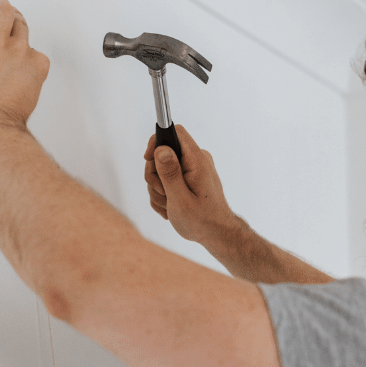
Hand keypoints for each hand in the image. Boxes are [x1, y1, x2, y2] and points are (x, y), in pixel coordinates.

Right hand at [144, 125, 235, 244]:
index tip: (148, 160)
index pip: (174, 132)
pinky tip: (170, 208)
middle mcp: (196, 160)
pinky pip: (166, 180)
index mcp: (196, 160)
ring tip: (169, 206)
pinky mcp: (188, 178)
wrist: (217, 234)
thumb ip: (170, 173)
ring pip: (161, 170)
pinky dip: (164, 195)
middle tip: (164, 195)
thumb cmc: (202, 220)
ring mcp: (192, 169)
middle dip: (155, 176)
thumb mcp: (180, 199)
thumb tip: (161, 149)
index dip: (157, 142)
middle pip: (162, 154)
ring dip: (159, 190)